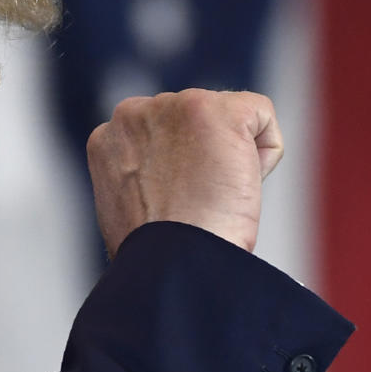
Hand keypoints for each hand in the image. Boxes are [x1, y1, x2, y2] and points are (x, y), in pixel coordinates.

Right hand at [87, 89, 283, 256]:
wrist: (170, 264)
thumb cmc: (154, 255)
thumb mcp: (126, 206)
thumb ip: (139, 174)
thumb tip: (168, 177)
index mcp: (107, 138)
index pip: (163, 136)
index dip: (179, 174)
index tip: (172, 207)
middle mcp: (132, 113)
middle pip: (195, 123)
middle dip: (204, 159)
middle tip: (192, 204)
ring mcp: (171, 108)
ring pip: (229, 120)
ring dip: (231, 160)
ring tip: (209, 198)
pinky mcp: (212, 109)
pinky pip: (261, 117)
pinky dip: (263, 157)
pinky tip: (235, 186)